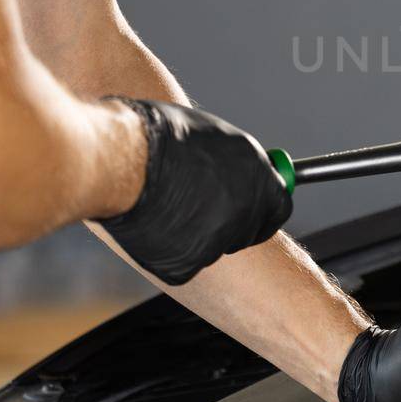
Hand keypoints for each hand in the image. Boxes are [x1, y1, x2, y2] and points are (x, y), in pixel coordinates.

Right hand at [98, 98, 292, 284]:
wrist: (121, 160)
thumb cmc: (160, 135)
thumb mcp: (214, 136)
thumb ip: (238, 162)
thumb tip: (247, 173)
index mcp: (257, 177)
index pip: (279, 207)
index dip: (264, 209)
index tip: (253, 209)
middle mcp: (245, 213)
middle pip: (248, 231)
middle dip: (231, 222)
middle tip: (201, 208)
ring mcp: (217, 243)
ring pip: (212, 247)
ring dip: (196, 234)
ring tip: (165, 205)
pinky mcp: (186, 266)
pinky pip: (183, 263)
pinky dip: (170, 250)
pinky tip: (152, 224)